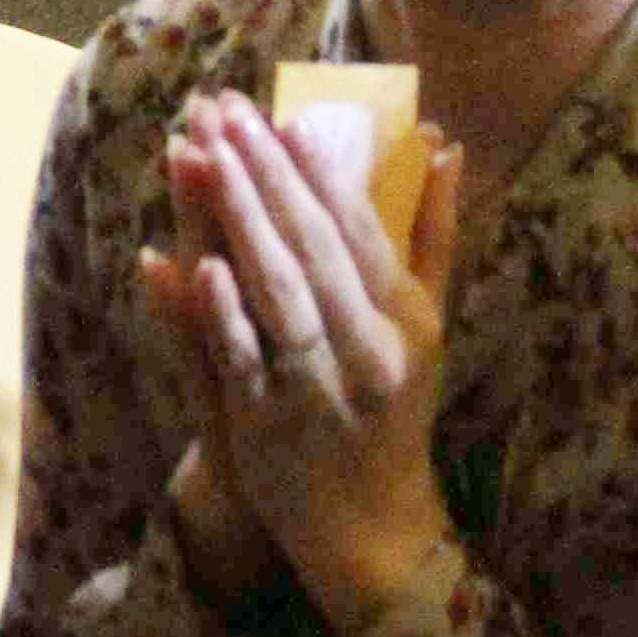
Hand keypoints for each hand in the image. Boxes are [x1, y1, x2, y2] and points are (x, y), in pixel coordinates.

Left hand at [147, 88, 465, 636]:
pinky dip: (221, 314)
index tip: (284, 116)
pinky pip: (244, 361)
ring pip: (276, 294)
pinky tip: (194, 264)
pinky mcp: (270, 426)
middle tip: (225, 110)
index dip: (320, 172)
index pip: (359, 231)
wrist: (374, 526)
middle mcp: (368, 350)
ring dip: (237, 222)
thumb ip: (433, 232)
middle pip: (312, 250)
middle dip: (265, 174)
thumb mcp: (428, 324)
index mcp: (405, 319)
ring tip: (203, 157)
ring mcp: (318, 389)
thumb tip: (443, 143)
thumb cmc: (396, 409)